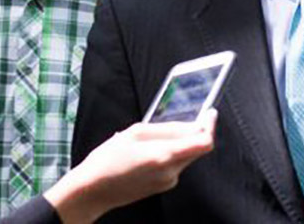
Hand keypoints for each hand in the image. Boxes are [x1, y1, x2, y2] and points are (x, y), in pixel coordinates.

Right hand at [44, 110, 216, 223]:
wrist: (93, 190)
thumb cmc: (108, 161)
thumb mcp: (134, 133)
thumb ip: (166, 129)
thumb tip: (189, 125)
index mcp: (164, 156)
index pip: (203, 143)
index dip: (209, 126)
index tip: (209, 114)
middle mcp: (171, 172)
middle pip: (196, 149)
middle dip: (193, 132)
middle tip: (184, 117)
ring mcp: (168, 182)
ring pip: (185, 156)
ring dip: (179, 142)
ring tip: (155, 135)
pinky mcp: (163, 186)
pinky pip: (175, 165)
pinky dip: (170, 153)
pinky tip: (150, 149)